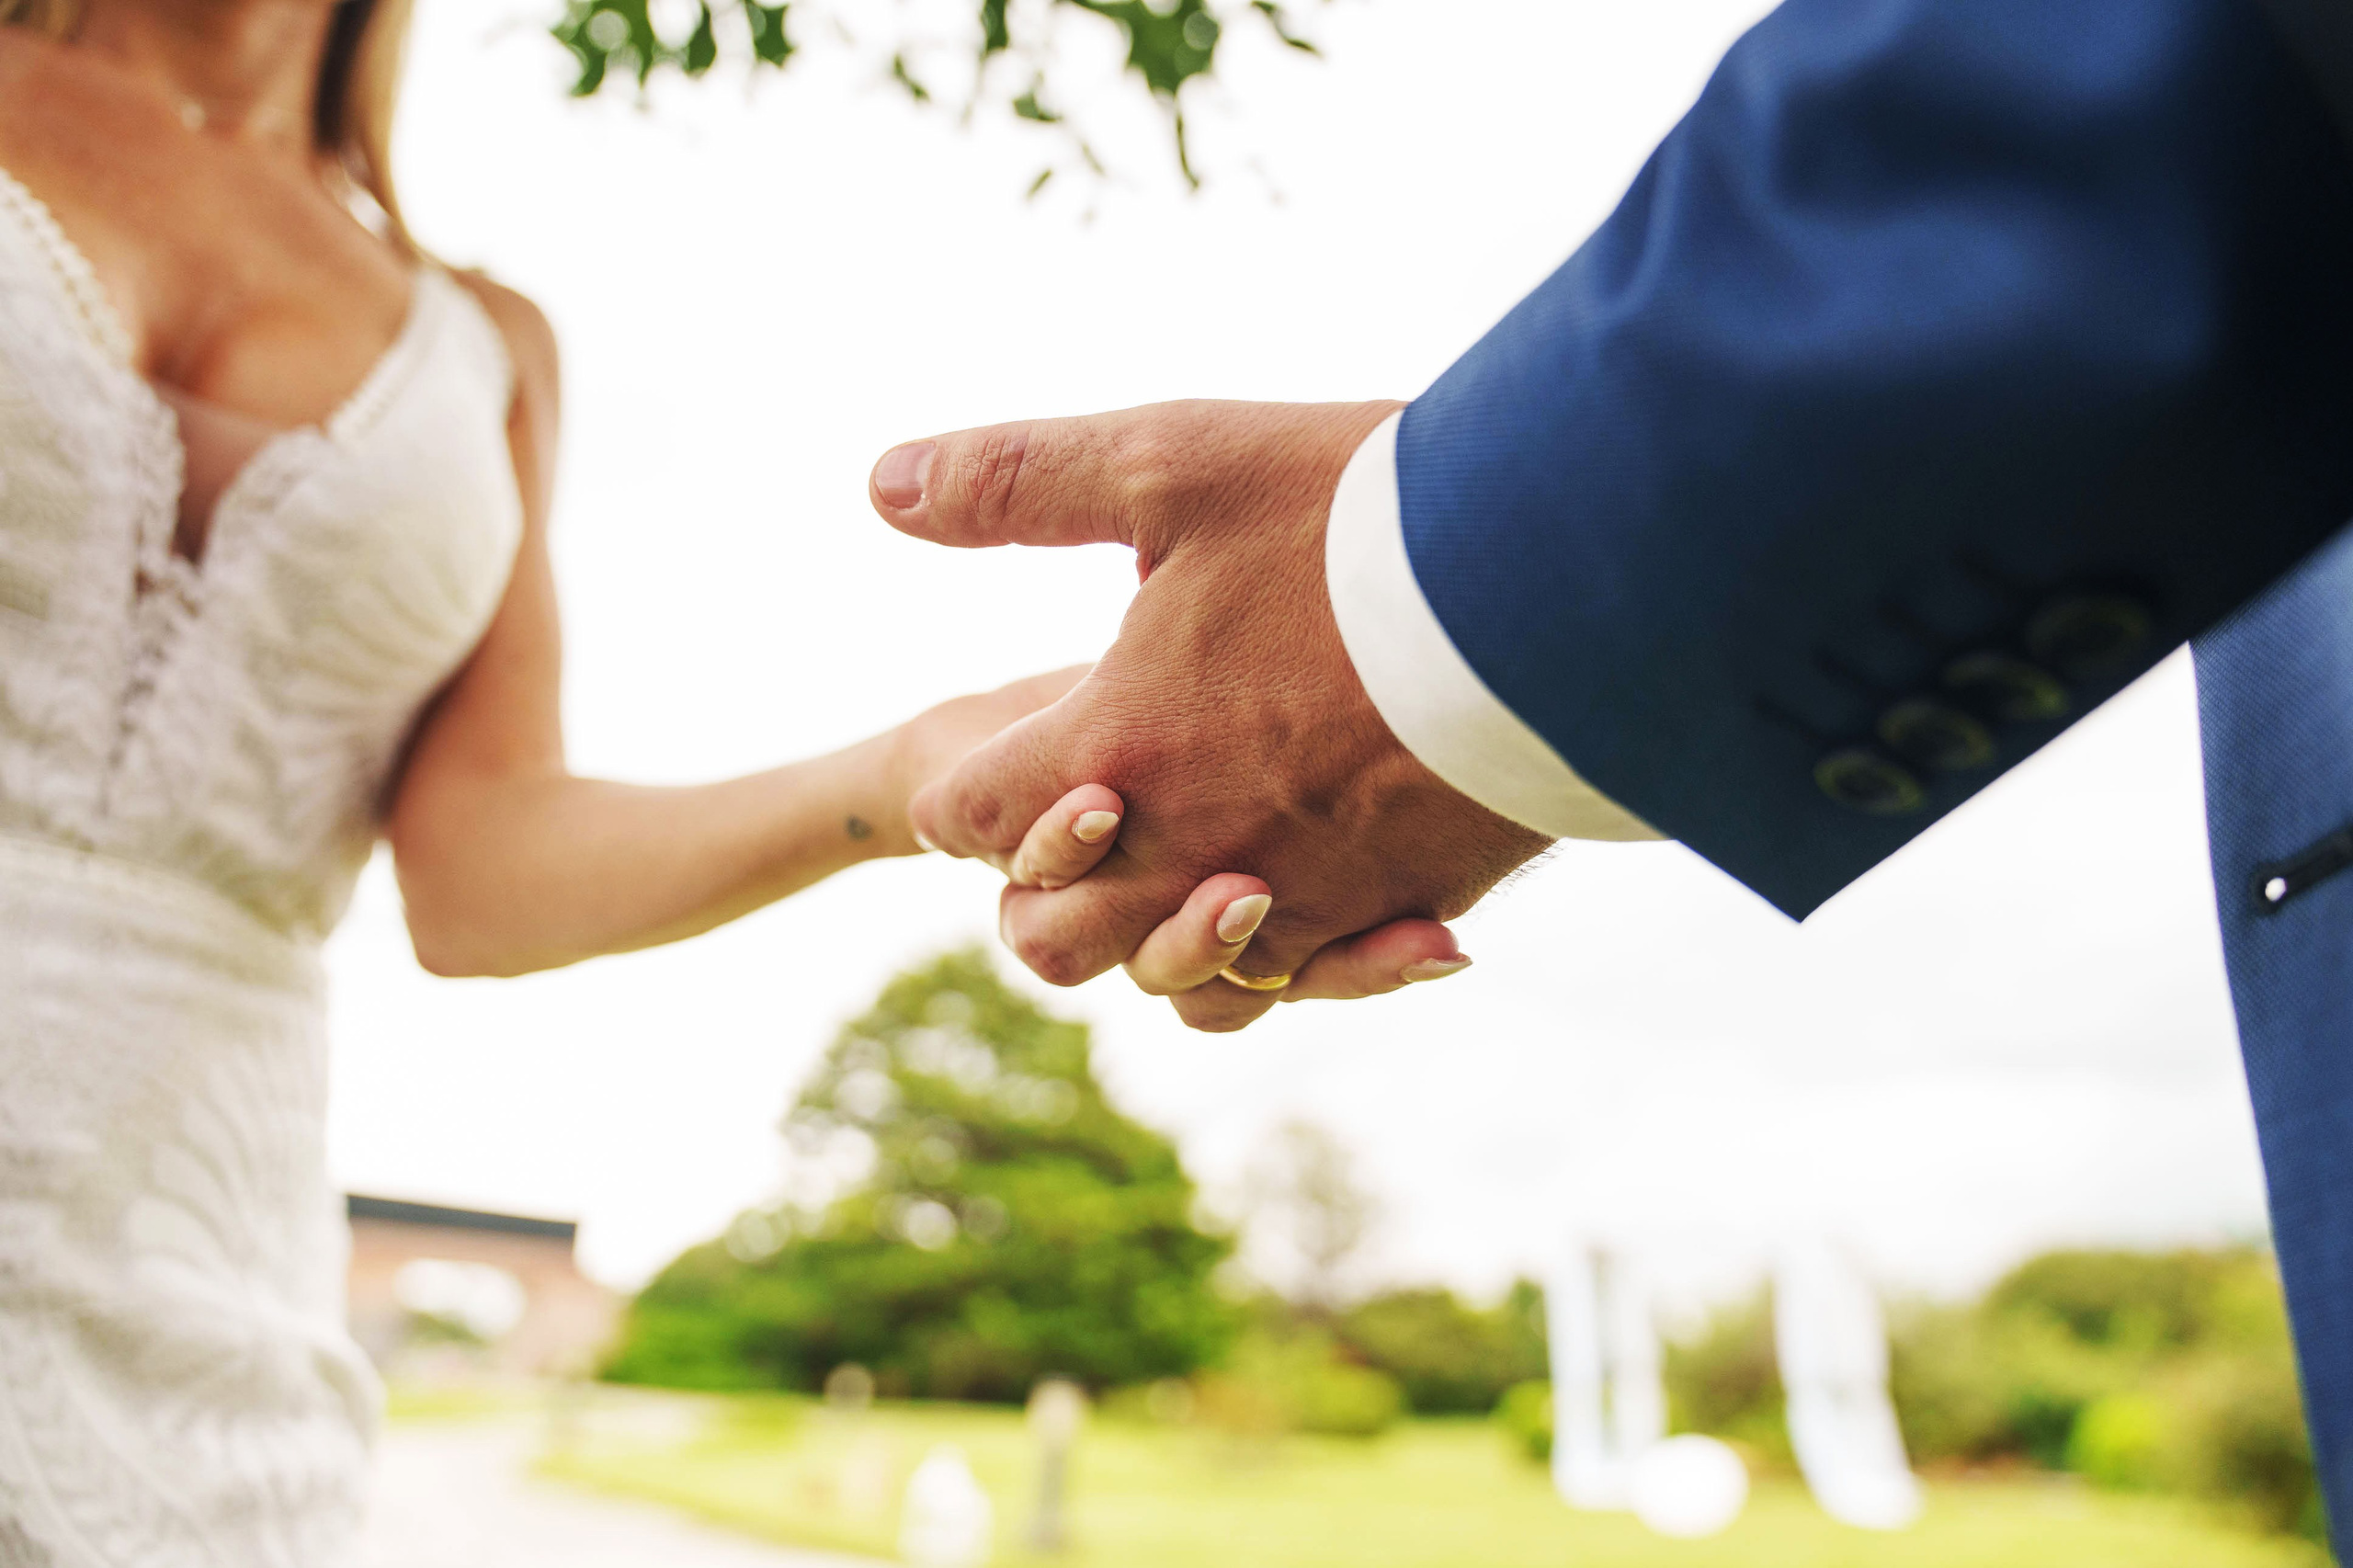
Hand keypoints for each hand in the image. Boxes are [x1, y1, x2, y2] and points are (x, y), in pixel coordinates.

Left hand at [870, 399, 1551, 1029]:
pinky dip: (1297, 952)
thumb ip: (1018, 480)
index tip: (1019, 738)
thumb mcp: (1174, 462)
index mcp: (1118, 747)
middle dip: (1043, 887)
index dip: (972, 782)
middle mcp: (1195, 849)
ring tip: (1203, 850)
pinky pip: (1310, 984)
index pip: (970, 816)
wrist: (1570, 586)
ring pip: (1182, 987)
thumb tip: (881, 487)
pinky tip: (1318, 879)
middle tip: (1095, 804)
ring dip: (1163, 936)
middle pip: (1052, 940)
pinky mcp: (1399, 910)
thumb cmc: (1364, 518)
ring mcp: (1301, 896)